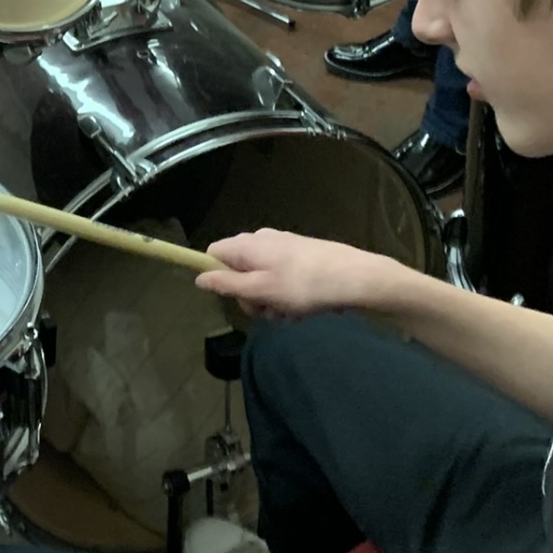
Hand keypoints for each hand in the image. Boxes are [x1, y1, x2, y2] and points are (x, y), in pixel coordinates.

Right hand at [195, 229, 395, 317]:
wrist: (354, 277)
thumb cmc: (303, 285)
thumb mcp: (260, 289)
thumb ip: (227, 284)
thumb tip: (199, 277)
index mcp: (247, 245)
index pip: (213, 254)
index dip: (216, 277)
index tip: (233, 297)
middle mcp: (261, 240)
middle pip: (237, 271)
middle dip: (250, 297)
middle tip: (268, 311)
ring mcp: (282, 247)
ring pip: (261, 279)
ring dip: (270, 301)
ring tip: (291, 312)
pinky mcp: (300, 256)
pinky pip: (281, 279)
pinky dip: (287, 296)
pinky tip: (303, 307)